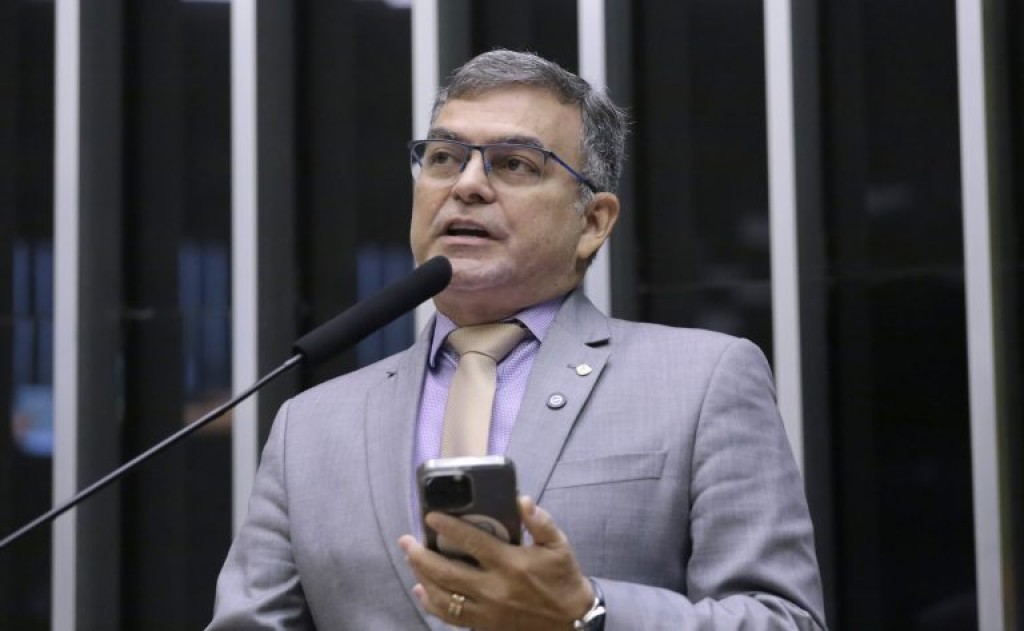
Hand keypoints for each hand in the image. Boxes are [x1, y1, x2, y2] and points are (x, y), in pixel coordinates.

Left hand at [398, 496, 593, 630]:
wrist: (571, 621)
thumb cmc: (562, 578)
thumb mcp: (558, 545)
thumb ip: (540, 521)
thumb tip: (521, 500)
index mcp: (510, 564)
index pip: (471, 542)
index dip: (447, 527)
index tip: (430, 516)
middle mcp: (494, 588)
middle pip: (446, 572)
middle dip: (420, 555)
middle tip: (406, 541)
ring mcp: (486, 610)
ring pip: (443, 596)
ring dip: (421, 577)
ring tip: (411, 560)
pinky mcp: (484, 625)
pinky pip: (450, 617)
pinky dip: (432, 603)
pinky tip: (422, 590)